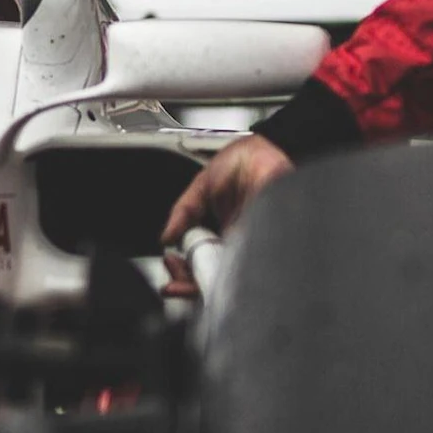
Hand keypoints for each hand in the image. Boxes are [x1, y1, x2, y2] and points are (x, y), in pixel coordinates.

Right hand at [159, 134, 294, 294]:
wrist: (266, 148)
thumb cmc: (241, 161)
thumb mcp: (201, 185)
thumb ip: (183, 211)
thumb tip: (166, 237)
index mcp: (218, 229)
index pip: (197, 259)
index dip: (181, 268)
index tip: (169, 265)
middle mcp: (235, 241)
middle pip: (210, 274)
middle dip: (187, 283)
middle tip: (173, 282)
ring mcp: (251, 243)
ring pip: (228, 275)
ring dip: (204, 283)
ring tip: (188, 283)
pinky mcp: (266, 242)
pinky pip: (250, 266)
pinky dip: (232, 276)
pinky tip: (216, 277)